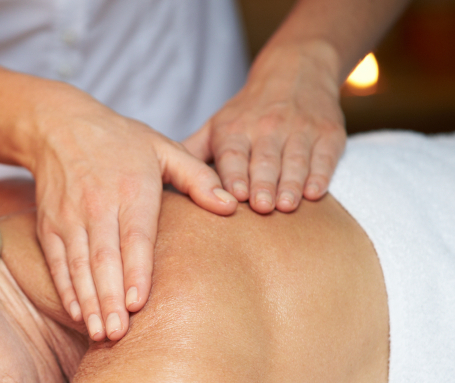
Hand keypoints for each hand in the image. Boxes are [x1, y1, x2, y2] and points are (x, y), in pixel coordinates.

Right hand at [30, 90, 235, 340]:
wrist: (57, 126)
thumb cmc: (119, 140)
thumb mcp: (163, 147)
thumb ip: (198, 178)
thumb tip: (231, 206)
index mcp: (132, 189)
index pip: (134, 237)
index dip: (135, 272)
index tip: (137, 304)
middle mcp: (98, 206)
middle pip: (103, 259)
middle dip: (109, 299)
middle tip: (118, 335)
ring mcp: (69, 218)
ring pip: (78, 266)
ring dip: (89, 301)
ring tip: (100, 333)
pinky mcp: (49, 226)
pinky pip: (57, 263)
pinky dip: (66, 290)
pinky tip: (77, 313)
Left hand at [185, 41, 346, 213]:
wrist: (297, 71)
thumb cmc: (247, 111)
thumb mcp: (216, 126)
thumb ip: (192, 154)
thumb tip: (158, 184)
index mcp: (234, 130)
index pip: (233, 154)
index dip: (235, 174)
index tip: (235, 195)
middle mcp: (266, 128)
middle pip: (264, 160)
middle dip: (263, 183)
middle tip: (263, 208)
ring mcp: (299, 130)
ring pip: (295, 160)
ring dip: (291, 183)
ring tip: (286, 205)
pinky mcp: (328, 133)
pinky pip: (324, 156)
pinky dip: (320, 174)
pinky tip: (314, 192)